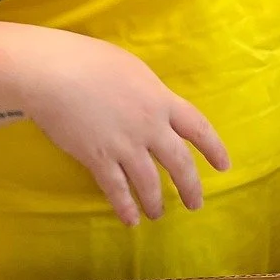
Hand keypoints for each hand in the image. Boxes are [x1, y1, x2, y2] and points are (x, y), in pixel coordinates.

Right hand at [23, 30, 229, 225]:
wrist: (54, 72)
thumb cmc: (89, 60)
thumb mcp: (133, 69)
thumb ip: (149, 92)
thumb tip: (154, 106)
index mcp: (161, 100)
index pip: (198, 127)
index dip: (214, 148)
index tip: (224, 165)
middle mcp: (149, 126)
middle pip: (180, 162)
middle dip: (190, 186)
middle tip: (195, 204)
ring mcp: (124, 144)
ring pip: (149, 182)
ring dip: (156, 202)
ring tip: (158, 214)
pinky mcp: (97, 158)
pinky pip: (116, 189)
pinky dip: (125, 206)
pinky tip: (130, 220)